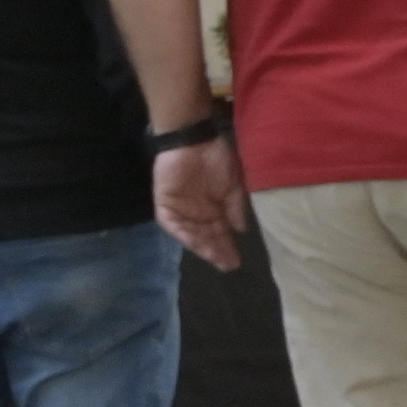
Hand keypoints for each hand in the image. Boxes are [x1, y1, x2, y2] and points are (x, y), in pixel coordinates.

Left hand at [152, 139, 249, 270]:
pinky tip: (194, 242)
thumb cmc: (217, 158)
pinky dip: (182, 233)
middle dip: (216, 251)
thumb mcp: (234, 184)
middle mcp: (197, 212)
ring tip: (213, 257)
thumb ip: (235, 207)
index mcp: (214, 208)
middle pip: (206, 237)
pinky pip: (172, 224)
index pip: (221, 233)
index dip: (227, 247)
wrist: (194, 140)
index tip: (236, 261)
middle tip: (226, 265)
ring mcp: (180, 209)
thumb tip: (241, 229)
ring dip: (201, 246)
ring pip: (190, 233)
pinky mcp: (165, 203)